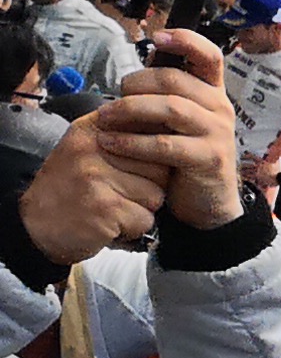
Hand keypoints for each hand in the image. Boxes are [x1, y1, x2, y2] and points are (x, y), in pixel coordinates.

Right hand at [13, 107, 171, 263]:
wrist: (35, 226)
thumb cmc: (68, 191)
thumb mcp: (88, 151)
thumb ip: (123, 138)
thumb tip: (168, 130)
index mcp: (92, 129)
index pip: (150, 131)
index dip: (155, 156)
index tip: (142, 168)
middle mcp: (93, 148)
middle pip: (161, 166)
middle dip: (149, 187)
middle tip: (118, 194)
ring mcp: (97, 177)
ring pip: (156, 195)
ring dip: (141, 210)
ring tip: (112, 208)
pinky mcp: (105, 206)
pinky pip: (145, 219)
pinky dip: (133, 229)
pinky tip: (109, 223)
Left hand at [96, 49, 241, 227]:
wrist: (207, 203)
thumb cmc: (185, 158)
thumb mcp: (179, 123)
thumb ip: (164, 99)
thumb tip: (133, 74)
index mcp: (212, 94)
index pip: (209, 55)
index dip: (185, 40)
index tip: (156, 38)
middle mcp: (220, 108)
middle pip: (175, 79)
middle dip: (135, 84)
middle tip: (113, 97)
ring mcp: (217, 133)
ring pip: (170, 107)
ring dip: (129, 110)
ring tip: (104, 119)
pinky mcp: (208, 158)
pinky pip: (165, 144)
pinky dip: (132, 142)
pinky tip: (111, 142)